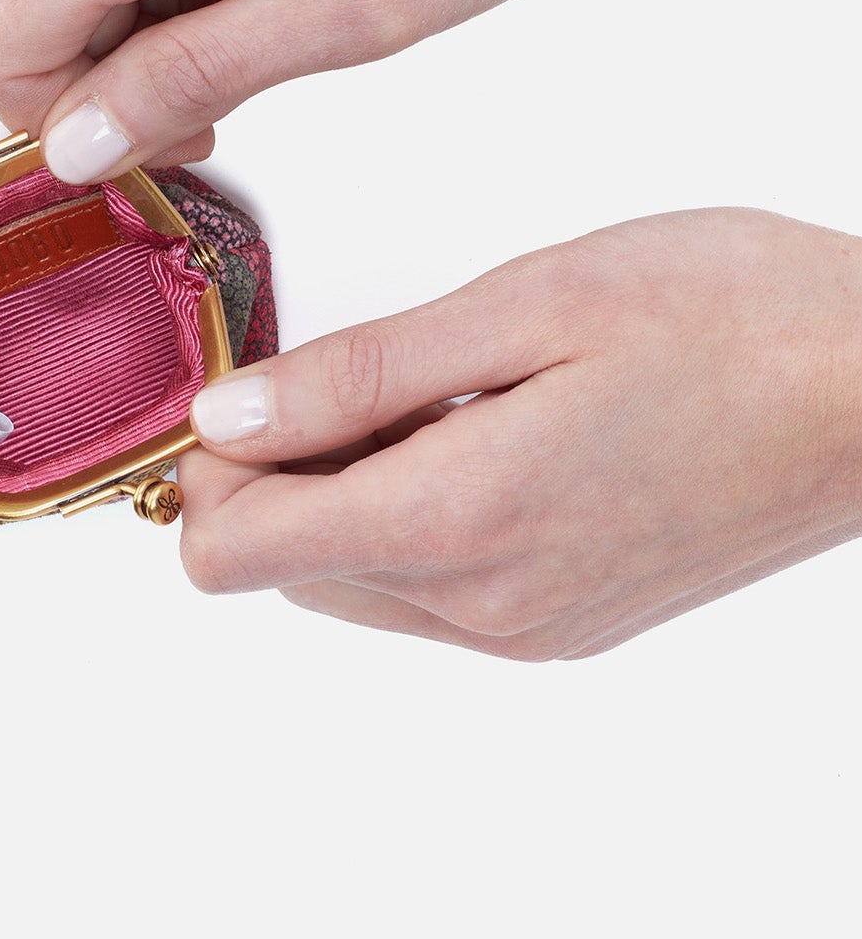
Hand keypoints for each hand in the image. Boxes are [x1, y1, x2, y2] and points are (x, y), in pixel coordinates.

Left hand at [178, 209, 861, 658]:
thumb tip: (227, 419)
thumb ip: (356, 378)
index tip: (252, 389)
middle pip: (283, 570)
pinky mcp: (563, 626)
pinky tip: (479, 437)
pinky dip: (410, 518)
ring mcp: (525, 631)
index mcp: (455, 522)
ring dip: (344, 495)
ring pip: (349, 582)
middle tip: (359, 376)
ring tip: (435, 397)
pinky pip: (426, 591)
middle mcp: (480, 607)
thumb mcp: (522, 307)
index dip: (210, 468)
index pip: (232, 552)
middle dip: (277, 475)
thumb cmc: (728, 318)